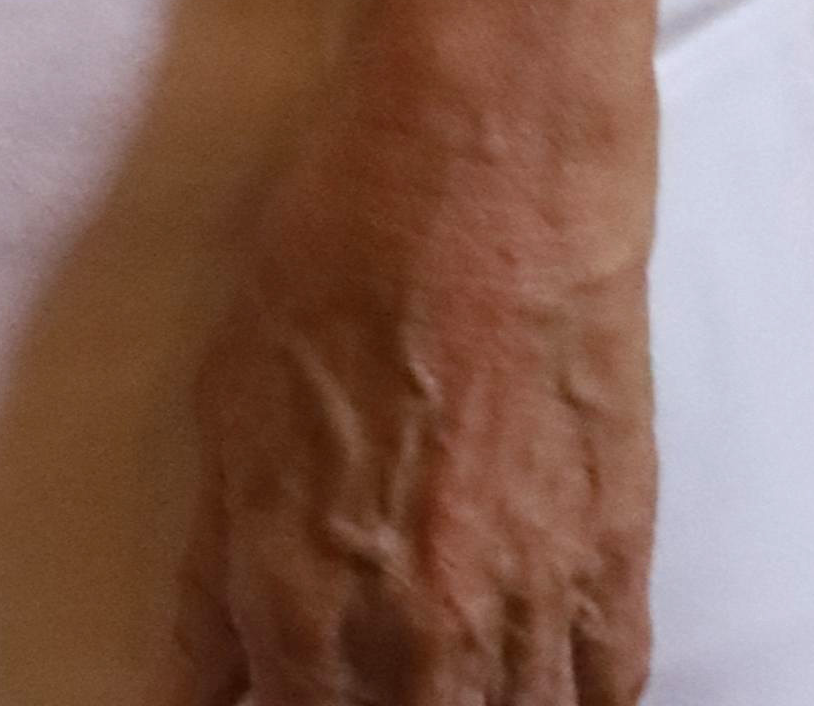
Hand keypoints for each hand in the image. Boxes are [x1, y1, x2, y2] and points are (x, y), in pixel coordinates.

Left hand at [171, 97, 655, 702]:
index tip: (282, 688)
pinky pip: (601, 696)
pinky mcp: (616, 566)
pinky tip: (532, 672)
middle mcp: (418, 636)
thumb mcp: (226, 412)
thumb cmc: (338, 255)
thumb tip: (197, 686)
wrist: (486, 162)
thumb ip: (212, 582)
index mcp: (301, 602)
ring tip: (441, 662)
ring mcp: (527, 611)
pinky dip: (565, 696)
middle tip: (365, 660)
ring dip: (471, 704)